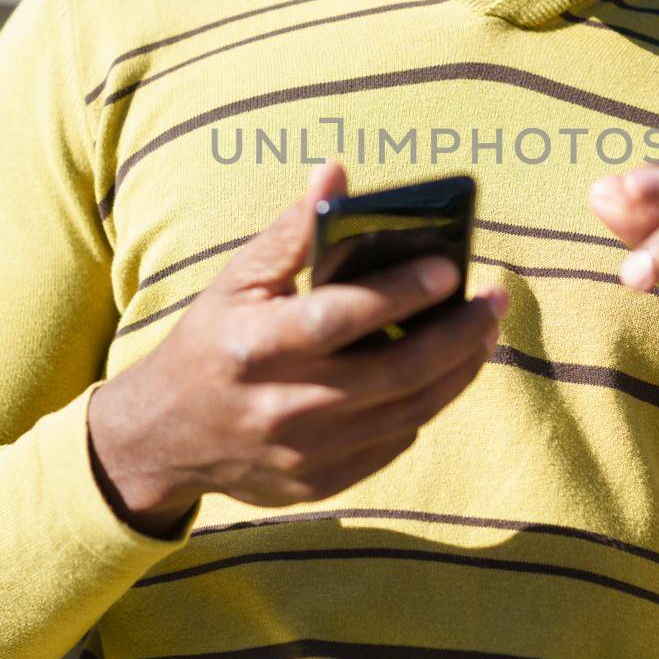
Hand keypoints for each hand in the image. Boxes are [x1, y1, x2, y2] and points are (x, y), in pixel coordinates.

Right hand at [88, 161, 506, 535]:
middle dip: (458, 334)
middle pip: (394, 373)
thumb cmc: (211, 340)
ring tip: (484, 333)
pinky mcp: (318, 484)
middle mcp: (280, 406)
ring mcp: (302, 454)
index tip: (451, 269)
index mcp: (254, 347)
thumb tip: (337, 174)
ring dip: (458, 371)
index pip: (340, 318)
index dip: (400, 294)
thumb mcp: (237, 280)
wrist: (164, 437)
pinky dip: (425, 405)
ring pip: (407, 412)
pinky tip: (444, 374)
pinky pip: (393, 444)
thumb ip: (293, 231)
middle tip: (494, 301)